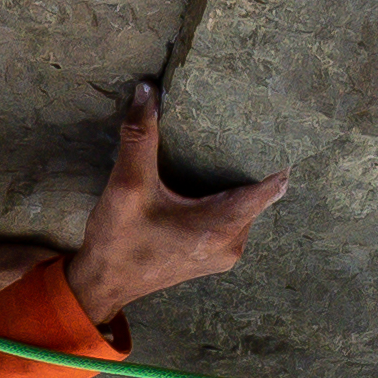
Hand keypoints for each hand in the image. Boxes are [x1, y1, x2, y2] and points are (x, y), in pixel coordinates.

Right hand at [64, 82, 285, 325]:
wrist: (102, 286)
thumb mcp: (127, 187)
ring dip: (235, 179)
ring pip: (244, 205)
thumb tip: (147, 90)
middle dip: (250, 162)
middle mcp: (233, 242)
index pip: (270, 187)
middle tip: (244, 124)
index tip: (275, 128)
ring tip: (225, 144)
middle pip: (258, 193)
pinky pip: (231, 217)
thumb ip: (140, 138)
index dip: (275, 157)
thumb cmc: (118, 243)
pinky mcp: (212, 254)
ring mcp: (225, 252)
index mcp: (222, 227)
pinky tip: (208, 175)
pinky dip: (223, 196)